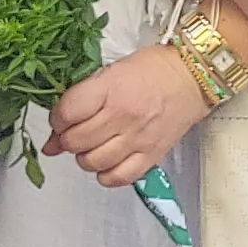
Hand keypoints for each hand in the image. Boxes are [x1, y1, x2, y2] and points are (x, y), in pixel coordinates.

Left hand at [44, 47, 212, 187]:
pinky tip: (108, 160)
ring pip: (92, 163)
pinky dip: (106, 174)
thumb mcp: (112, 71)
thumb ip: (81, 98)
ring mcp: (137, 139)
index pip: (66, 114)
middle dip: (67, 139)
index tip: (61, 117)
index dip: (56, 119)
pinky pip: (117, 178)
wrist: (194, 76)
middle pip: (75, 141)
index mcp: (110, 88)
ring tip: (93, 145)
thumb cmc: (154, 68)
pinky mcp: (151, 155)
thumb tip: (53, 137)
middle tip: (75, 131)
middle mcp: (123, 116)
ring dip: (85, 157)